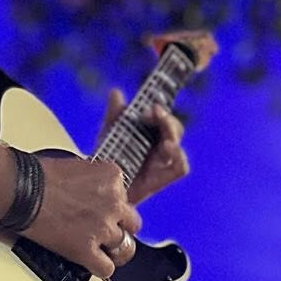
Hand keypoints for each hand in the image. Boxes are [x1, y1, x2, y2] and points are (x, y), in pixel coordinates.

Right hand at [21, 152, 140, 279]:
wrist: (20, 191)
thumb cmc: (38, 177)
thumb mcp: (78, 167)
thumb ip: (95, 182)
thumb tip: (95, 194)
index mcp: (112, 178)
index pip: (126, 197)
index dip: (113, 206)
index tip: (102, 210)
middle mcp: (112, 203)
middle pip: (132, 223)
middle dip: (119, 227)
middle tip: (105, 230)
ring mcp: (102, 228)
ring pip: (124, 248)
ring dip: (113, 249)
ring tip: (102, 250)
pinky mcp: (86, 250)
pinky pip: (106, 268)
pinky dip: (101, 268)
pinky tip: (93, 263)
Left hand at [98, 90, 189, 207]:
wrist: (99, 188)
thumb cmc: (108, 160)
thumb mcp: (109, 134)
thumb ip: (114, 115)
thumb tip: (116, 92)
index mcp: (150, 133)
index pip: (163, 117)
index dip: (161, 109)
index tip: (150, 105)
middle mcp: (159, 146)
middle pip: (174, 128)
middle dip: (166, 118)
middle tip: (152, 111)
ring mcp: (161, 163)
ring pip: (177, 142)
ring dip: (171, 130)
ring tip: (159, 121)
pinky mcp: (161, 179)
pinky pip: (180, 167)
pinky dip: (178, 155)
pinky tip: (167, 146)